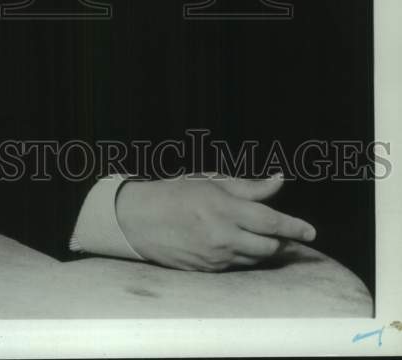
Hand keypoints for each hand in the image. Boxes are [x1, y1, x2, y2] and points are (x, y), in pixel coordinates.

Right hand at [115, 174, 316, 271]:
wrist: (139, 219)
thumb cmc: (176, 193)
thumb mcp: (211, 181)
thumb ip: (249, 186)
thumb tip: (279, 181)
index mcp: (224, 208)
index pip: (270, 221)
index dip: (294, 227)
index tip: (311, 231)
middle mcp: (223, 236)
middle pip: (268, 247)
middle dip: (281, 241)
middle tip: (285, 233)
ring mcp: (216, 257)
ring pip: (255, 259)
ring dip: (264, 250)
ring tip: (262, 237)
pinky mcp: (208, 271)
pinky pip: (237, 266)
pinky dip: (243, 256)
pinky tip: (236, 244)